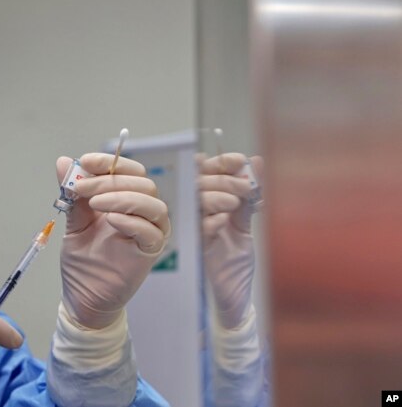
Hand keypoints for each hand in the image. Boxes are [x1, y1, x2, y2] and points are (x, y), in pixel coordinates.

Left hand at [56, 153, 170, 329]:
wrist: (84, 296)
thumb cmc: (83, 260)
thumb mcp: (75, 220)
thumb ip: (73, 193)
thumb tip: (63, 162)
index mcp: (126, 199)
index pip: (129, 170)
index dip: (109, 162)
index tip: (85, 162)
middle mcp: (142, 212)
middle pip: (141, 183)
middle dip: (109, 180)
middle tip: (82, 187)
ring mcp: (149, 231)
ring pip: (151, 203)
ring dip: (122, 197)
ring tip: (95, 203)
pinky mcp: (150, 251)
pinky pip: (151, 230)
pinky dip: (131, 220)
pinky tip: (111, 219)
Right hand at [199, 153, 262, 328]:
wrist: (235, 292)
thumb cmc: (237, 259)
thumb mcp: (246, 223)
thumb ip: (250, 195)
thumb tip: (256, 162)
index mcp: (212, 201)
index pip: (209, 171)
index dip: (222, 162)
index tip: (239, 161)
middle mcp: (200, 212)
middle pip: (201, 182)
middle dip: (226, 180)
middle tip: (246, 188)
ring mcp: (196, 228)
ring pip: (198, 200)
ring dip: (218, 197)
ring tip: (235, 205)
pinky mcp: (197, 246)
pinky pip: (199, 226)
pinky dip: (212, 220)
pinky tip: (224, 222)